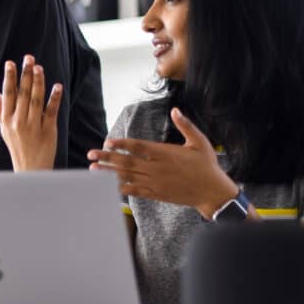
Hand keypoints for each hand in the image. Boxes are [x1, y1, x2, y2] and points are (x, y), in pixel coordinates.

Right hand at [0, 55, 62, 170]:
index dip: (10, 78)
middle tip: (29, 58)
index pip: (8, 94)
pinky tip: (57, 86)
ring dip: (38, 83)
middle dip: (25, 75)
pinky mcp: (48, 130)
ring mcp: (34, 126)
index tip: (10, 63)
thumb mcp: (3, 126)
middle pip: (23, 94)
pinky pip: (51, 111)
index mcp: (7, 119)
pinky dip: (54, 98)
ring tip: (39, 68)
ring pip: (36, 101)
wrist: (30, 167)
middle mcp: (19, 121)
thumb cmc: (16, 144)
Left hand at [86, 107, 239, 217]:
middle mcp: (157, 168)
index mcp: (165, 153)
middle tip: (90, 154)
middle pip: (127, 161)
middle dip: (107, 158)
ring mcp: (155, 182)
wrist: (212, 192)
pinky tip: (107, 185)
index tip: (107, 142)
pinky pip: (134, 190)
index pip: (139, 147)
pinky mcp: (156, 194)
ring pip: (127, 176)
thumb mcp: (200, 142)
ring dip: (108, 173)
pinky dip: (120, 188)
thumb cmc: (207, 165)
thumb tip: (175, 110)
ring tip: (93, 169)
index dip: (122, 144)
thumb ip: (186, 126)